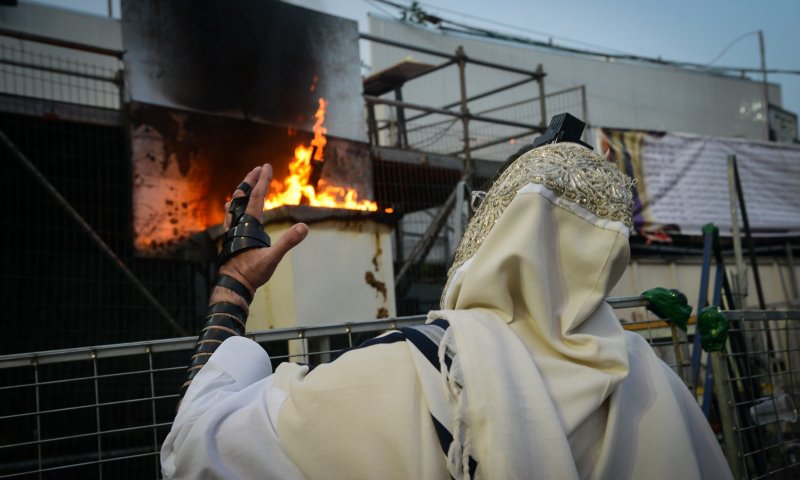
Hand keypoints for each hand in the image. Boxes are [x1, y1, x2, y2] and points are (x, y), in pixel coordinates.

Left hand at [215, 164, 307, 301]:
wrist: (233, 285)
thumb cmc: (252, 273)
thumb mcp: (272, 259)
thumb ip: (288, 242)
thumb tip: (304, 227)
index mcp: (248, 224)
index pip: (257, 197)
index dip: (263, 181)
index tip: (266, 166)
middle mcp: (238, 223)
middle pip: (243, 196)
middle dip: (251, 181)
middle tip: (258, 168)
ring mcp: (232, 230)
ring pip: (235, 204)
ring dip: (242, 191)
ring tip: (246, 184)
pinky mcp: (230, 237)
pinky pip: (231, 215)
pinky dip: (235, 205)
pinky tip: (233, 208)